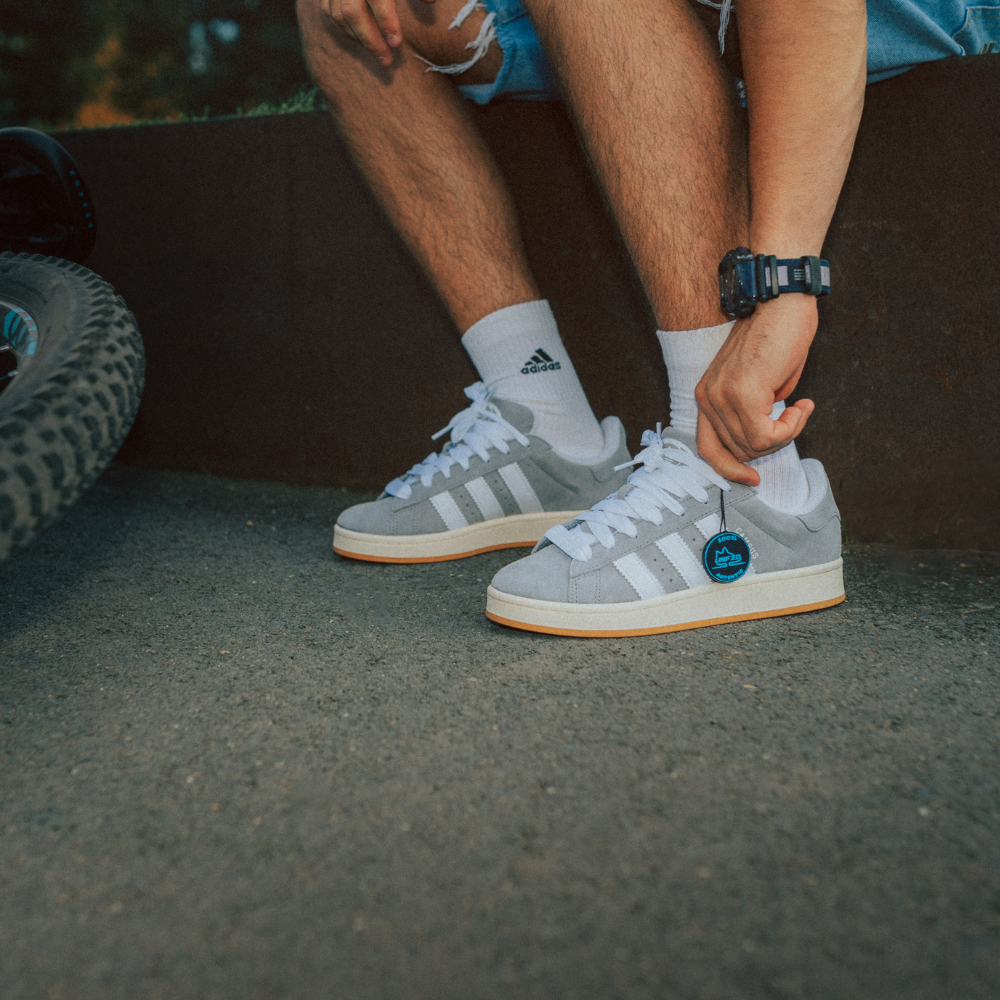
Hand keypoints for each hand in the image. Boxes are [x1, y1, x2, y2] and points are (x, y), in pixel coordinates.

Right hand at [322, 0, 434, 65]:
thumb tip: (432, 1)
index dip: (387, 21)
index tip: (397, 43)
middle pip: (352, 12)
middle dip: (370, 40)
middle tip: (387, 61)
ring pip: (339, 15)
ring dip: (357, 37)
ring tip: (377, 50)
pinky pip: (329, 12)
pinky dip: (344, 28)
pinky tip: (360, 37)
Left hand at [695, 295, 817, 485]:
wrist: (782, 301)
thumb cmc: (777, 337)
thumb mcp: (760, 385)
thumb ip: (753, 414)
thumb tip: (762, 441)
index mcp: (706, 396)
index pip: (707, 448)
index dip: (728, 468)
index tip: (752, 477)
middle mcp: (707, 398)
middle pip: (737, 451)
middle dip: (773, 444)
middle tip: (795, 418)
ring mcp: (722, 396)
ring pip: (755, 446)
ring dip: (787, 434)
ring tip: (801, 408)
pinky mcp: (743, 393)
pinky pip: (767, 435)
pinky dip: (792, 427)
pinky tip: (803, 405)